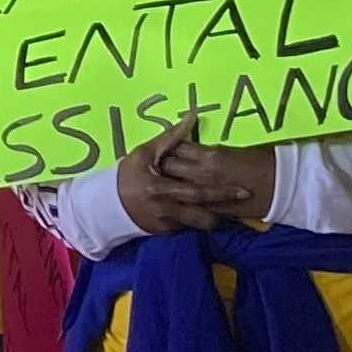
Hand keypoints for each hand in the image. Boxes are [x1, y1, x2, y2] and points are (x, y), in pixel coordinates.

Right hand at [117, 116, 261, 233]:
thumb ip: (170, 138)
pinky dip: (194, 220)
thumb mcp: (145, 153)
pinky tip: (199, 212)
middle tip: (245, 202)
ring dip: (213, 218)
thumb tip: (192, 118)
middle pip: (204, 214)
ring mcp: (167, 223)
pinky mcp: (165, 233)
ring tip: (225, 211)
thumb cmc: (128, 174)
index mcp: (162, 188)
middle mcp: (167, 209)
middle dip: (226, 210)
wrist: (106, 204)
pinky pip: (186, 228)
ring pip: (199, 224)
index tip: (244, 190)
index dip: (222, 193)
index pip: (198, 192)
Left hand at [157, 131, 276, 218]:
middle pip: (169, 166)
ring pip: (177, 188)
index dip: (167, 147)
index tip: (162, 146)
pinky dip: (184, 203)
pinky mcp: (216, 210)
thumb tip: (192, 152)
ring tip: (162, 182)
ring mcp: (208, 194)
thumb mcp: (231, 151)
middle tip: (155, 164)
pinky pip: (193, 207)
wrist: (284, 184)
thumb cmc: (261, 161)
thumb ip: (208, 152)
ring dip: (169, 185)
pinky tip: (178, 201)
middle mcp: (203, 173)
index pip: (176, 146)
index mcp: (209, 155)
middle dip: (161, 165)